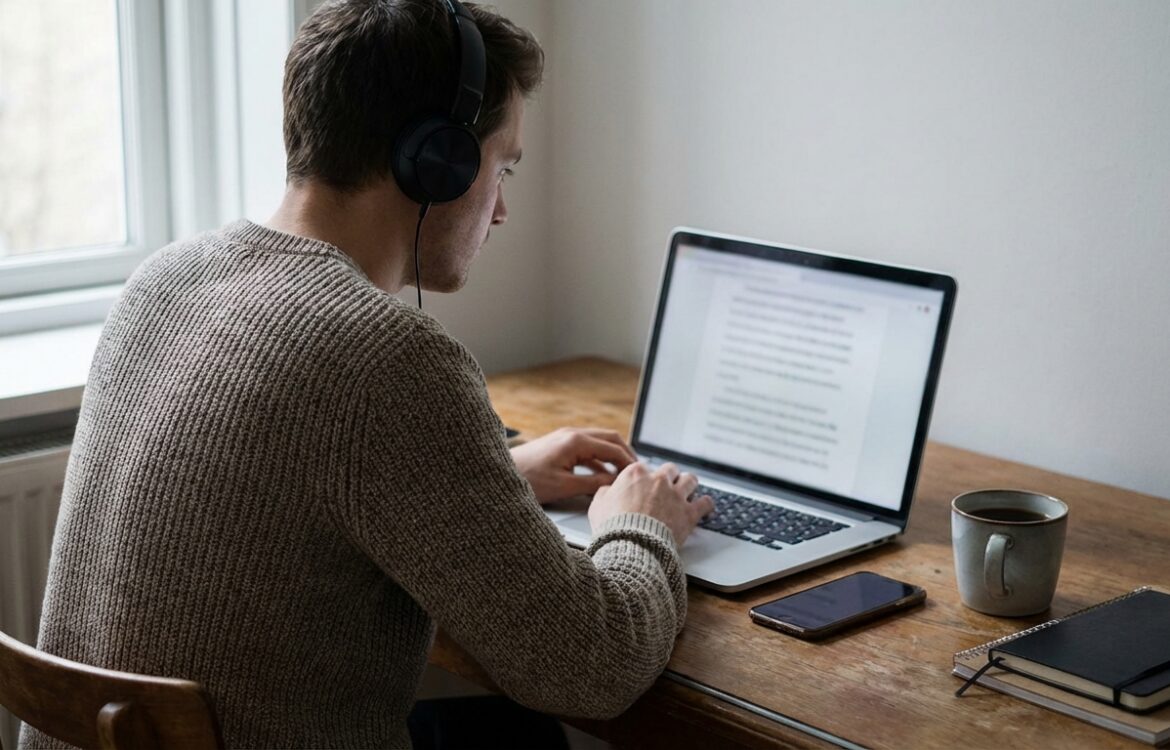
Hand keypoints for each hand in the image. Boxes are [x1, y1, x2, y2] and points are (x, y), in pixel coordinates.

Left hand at [511, 427, 637, 504]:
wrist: (499, 474)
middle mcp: (572, 434)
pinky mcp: (559, 446)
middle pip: (609, 439)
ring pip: (599, 443)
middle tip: (637, 471)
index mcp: (576, 441)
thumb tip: (614, 484)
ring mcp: (565, 438)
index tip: (639, 475)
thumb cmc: (528, 479)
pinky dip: (599, 460)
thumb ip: (593, 484)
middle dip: (625, 454)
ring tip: (624, 473)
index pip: (613, 448)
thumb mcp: (564, 486)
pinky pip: (587, 450)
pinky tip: (603, 475)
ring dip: (612, 457)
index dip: (629, 462)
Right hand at [588, 462, 714, 545]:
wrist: (631, 546)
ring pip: (690, 479)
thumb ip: (604, 493)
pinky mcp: (689, 513)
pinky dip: (706, 504)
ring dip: (689, 484)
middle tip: (667, 486)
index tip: (644, 485)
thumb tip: (608, 490)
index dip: (644, 478)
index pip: (643, 467)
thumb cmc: (613, 527)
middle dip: (669, 477)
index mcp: (635, 474)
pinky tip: (705, 506)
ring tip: (688, 490)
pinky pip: (705, 502)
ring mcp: (676, 495)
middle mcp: (658, 480)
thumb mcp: (597, 506)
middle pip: (670, 469)